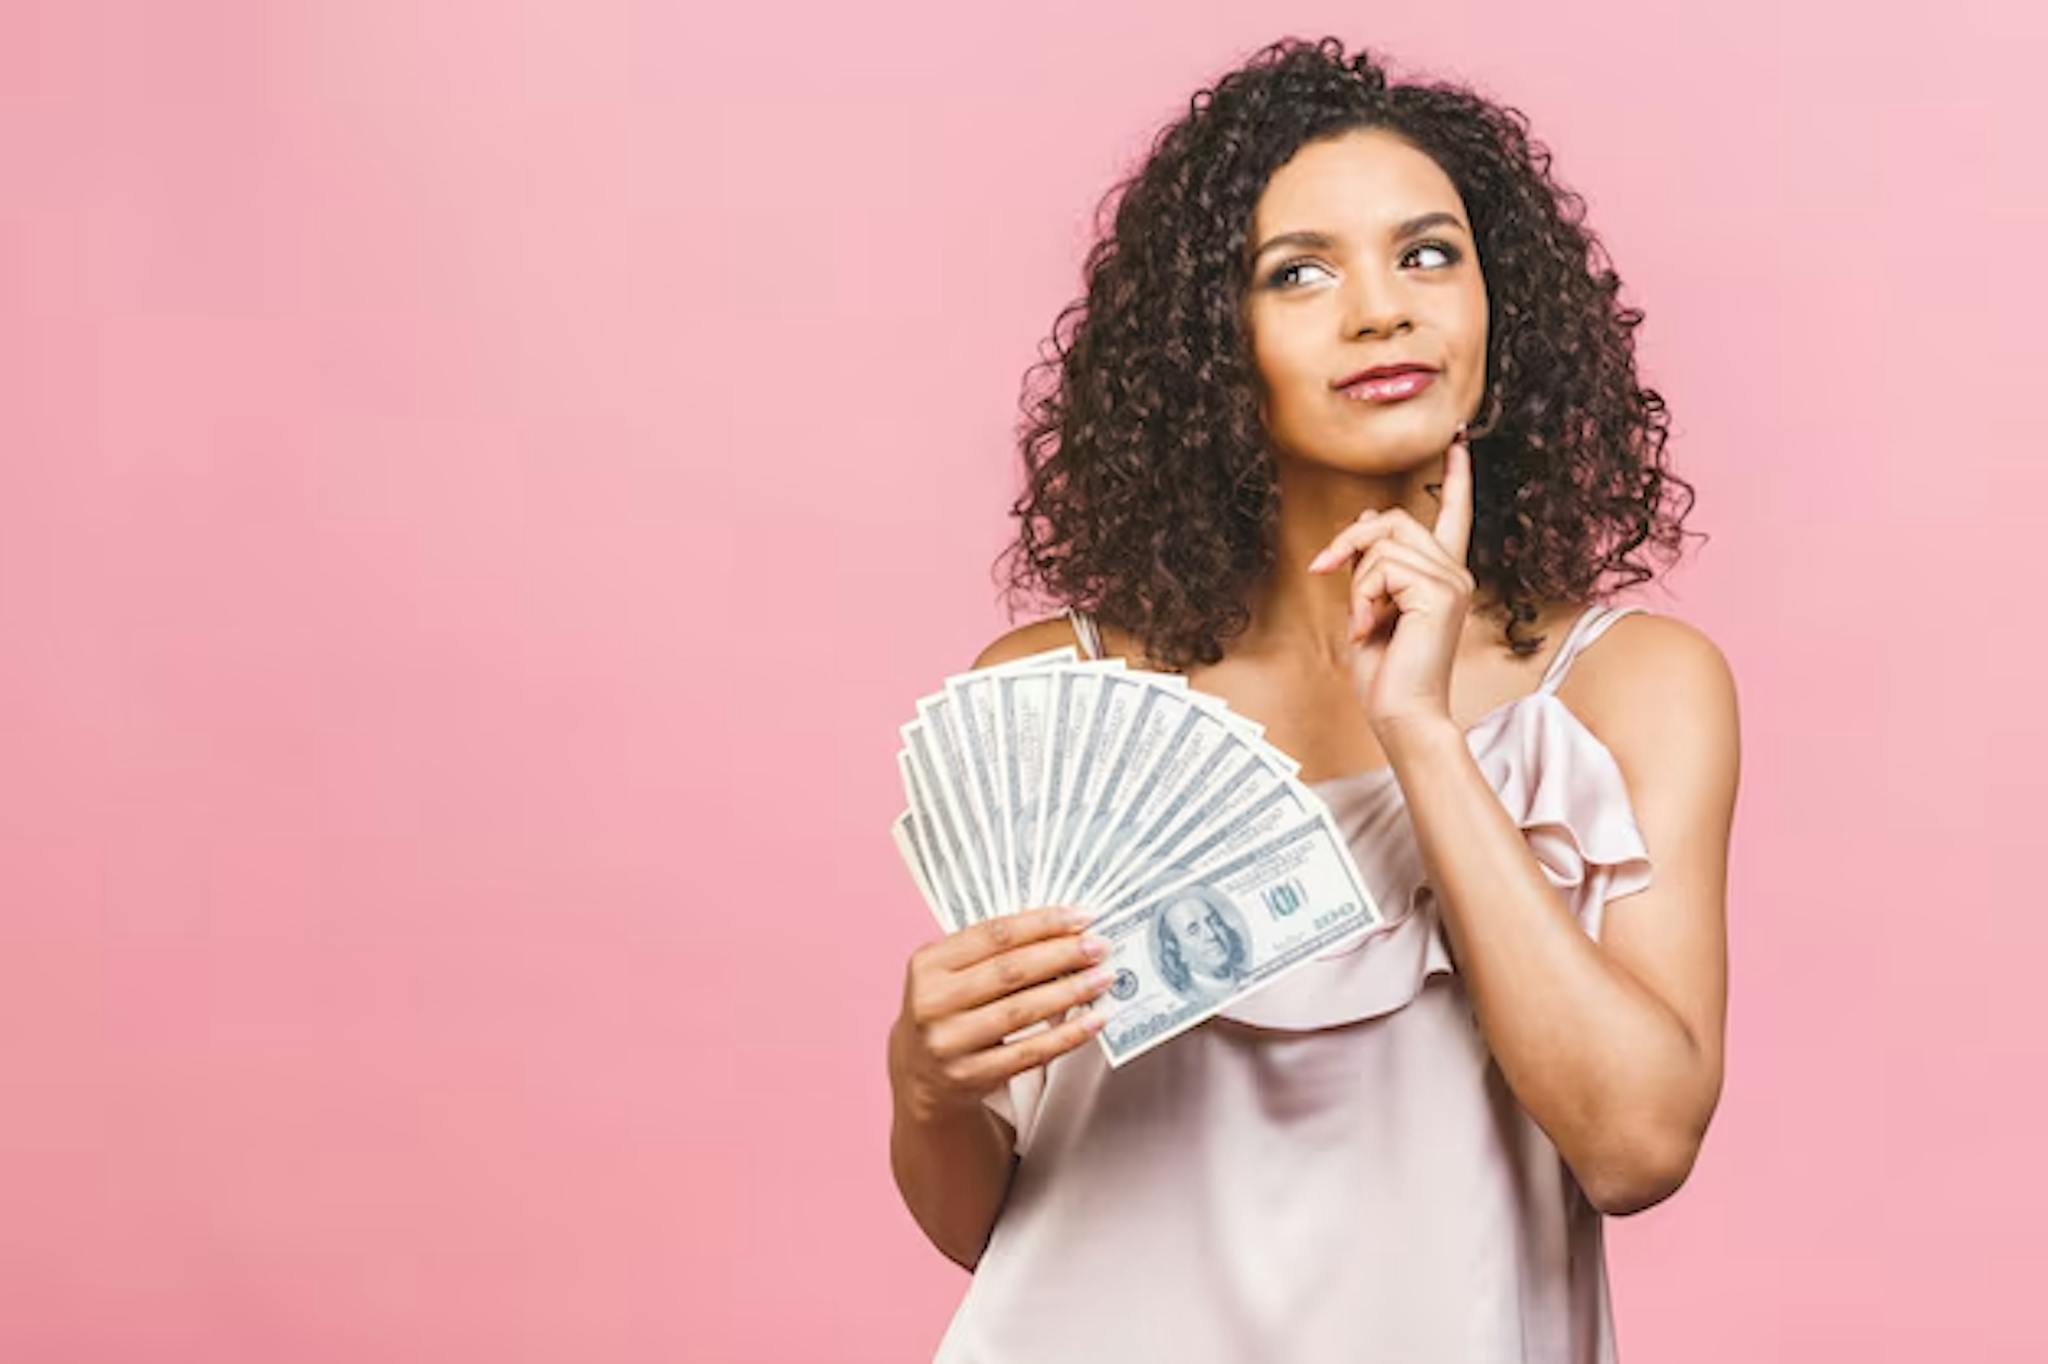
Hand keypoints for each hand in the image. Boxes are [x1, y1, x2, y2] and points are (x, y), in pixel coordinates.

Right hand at [888, 905, 1114, 1124]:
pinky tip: (1093, 1021)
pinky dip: (1067, 1035)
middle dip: (1063, 955)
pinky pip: (1030, 1052)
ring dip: (1070, 992)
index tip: (1082, 917)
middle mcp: (932, 1002)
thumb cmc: (949, 1009)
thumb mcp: (952, 972)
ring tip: (1103, 978)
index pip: (994, 934)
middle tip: (1099, 947)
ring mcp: (950, 1042)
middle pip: (1010, 971)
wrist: (922, 1074)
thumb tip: (1064, 932)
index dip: (1043, 923)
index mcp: (928, 964)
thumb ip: (995, 951)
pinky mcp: (971, 1075)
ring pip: (1022, 1010)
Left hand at [1304, 424, 1476, 735]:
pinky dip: (1361, 598)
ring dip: (1356, 582)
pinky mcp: (1438, 591)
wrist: (1402, 714)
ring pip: (1382, 543)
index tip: (1458, 442)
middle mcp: (1454, 572)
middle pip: (1394, 520)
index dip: (1455, 478)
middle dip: (1349, 542)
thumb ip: (1373, 565)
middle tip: (1323, 571)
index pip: (1454, 515)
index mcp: (1442, 575)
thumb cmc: (1386, 673)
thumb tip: (1363, 521)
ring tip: (1363, 623)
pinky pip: (1380, 568)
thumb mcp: (1371, 607)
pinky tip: (1369, 629)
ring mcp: (1450, 580)